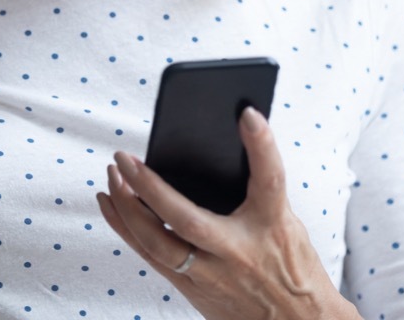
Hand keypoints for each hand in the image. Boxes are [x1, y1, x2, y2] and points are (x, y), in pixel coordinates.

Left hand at [97, 107, 360, 319]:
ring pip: (157, 243)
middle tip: (124, 157)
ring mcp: (213, 276)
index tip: (248, 113)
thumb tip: (224, 145)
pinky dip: (126, 228)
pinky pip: (151, 257)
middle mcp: (239, 252)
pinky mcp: (194, 290)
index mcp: (273, 226)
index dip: (262, 144)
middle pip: (186, 218)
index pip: (270, 179)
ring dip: (126, 208)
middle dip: (148, 186)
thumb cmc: (292, 269)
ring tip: (111, 177)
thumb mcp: (287, 223)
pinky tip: (112, 205)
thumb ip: (257, 190)